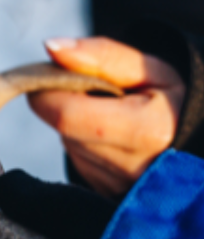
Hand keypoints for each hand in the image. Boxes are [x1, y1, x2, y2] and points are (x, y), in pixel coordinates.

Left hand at [26, 36, 183, 197]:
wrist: (198, 137)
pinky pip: (78, 158)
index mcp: (146, 132)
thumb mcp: (149, 68)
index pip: (64, 114)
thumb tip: (51, 46)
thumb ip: (101, 55)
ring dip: (77, 122)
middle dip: (67, 102)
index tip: (63, 71)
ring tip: (113, 113)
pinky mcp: (105, 192)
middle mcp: (130, 167)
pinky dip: (86, 141)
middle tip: (98, 91)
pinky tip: (113, 135)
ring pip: (68, 143)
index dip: (50, 88)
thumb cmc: (174, 98)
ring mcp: (116, 185)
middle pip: (62, 127)